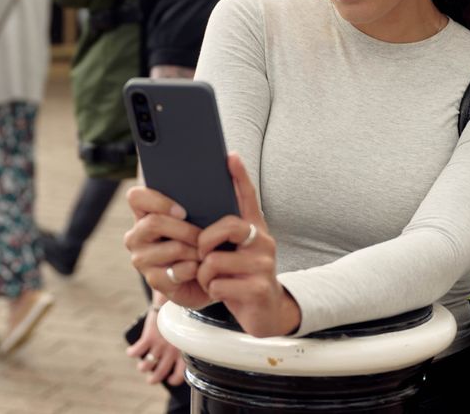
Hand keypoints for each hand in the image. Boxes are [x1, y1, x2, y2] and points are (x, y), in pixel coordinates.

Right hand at [124, 187, 208, 307]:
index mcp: (145, 213)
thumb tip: (231, 157)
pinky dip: (196, 269)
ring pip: (172, 247)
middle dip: (186, 229)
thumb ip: (215, 189)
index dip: (158, 201)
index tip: (183, 211)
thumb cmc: (206, 240)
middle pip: (154, 222)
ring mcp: (142, 259)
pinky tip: (201, 269)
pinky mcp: (154, 280)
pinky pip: (178, 271)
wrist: (209, 278)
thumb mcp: (208, 213)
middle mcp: (137, 235)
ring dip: (196, 249)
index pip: (136, 196)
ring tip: (208, 251)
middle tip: (205, 235)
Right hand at [126, 308, 185, 385]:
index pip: (180, 374)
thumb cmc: (178, 316)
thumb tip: (170, 355)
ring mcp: (159, 345)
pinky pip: (136, 351)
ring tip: (142, 366)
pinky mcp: (148, 337)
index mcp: (183, 352)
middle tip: (151, 379)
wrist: (171, 300)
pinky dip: (132, 352)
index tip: (169, 379)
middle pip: (160, 373)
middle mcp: (171, 351)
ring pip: (146, 366)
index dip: (174, 380)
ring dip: (142, 367)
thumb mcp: (184, 332)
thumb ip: (180, 344)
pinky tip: (131, 351)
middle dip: (154, 379)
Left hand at [196, 154, 300, 337]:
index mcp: (255, 229)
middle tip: (204, 255)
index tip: (230, 156)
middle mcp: (263, 241)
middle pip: (227, 227)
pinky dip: (212, 290)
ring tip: (213, 280)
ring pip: (214, 260)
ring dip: (205, 275)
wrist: (267, 314)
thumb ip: (225, 233)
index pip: (248, 197)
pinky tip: (222, 293)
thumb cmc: (243, 279)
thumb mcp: (238, 252)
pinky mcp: (258, 287)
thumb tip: (202, 213)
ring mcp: (263, 264)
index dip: (239, 176)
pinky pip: (217, 283)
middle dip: (205, 243)